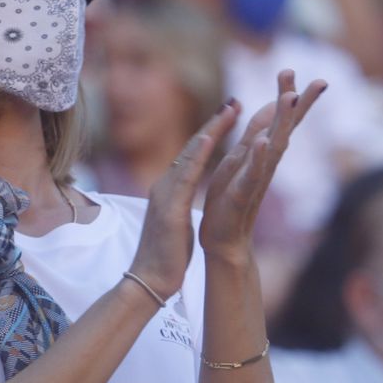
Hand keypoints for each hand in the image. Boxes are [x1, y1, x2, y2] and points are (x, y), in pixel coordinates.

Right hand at [129, 102, 237, 298]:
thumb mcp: (176, 221)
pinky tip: (208, 140)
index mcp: (169, 189)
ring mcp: (164, 194)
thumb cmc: (165, 256)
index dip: (211, 133)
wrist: (148, 280)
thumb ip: (179, 201)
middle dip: (213, 124)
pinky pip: (186, 176)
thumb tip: (186, 190)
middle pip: (192, 148)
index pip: (192, 155)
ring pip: (189, 155)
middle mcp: (165, 185)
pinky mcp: (169, 208)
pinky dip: (197, 156)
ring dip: (209, 131)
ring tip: (228, 111)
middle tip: (233, 102)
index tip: (229, 115)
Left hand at [199, 69, 324, 259]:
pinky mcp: (243, 194)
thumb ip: (256, 131)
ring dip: (283, 121)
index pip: (280, 119)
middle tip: (318, 80)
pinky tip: (264, 141)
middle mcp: (266, 162)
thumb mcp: (241, 156)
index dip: (290, 96)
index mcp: (262, 151)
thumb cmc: (230, 197)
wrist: (223, 239)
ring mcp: (257, 177)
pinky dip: (259, 156)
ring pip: (274, 145)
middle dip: (298, 102)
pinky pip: (253, 173)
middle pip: (285, 128)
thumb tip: (274, 104)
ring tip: (290, 97)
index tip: (295, 70)